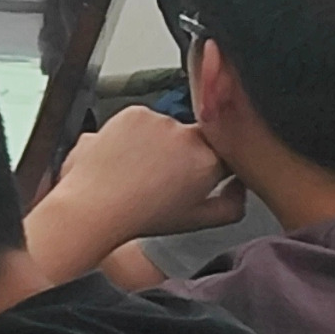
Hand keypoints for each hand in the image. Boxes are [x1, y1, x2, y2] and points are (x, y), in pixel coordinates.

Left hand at [53, 104, 244, 240]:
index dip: (211, 163)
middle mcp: (188, 136)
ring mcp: (160, 121)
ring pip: (169, 128)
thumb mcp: (198, 221)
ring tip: (139, 168)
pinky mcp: (134, 112)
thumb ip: (232, 204)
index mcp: (210, 161)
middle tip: (163, 175)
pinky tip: (125, 156)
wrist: (93, 204)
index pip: (225, 151)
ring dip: (159, 142)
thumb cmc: (141, 216)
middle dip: (184, 154)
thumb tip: (240, 185)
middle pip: (197, 138)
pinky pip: (143, 119)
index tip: (196, 174)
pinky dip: (136, 133)